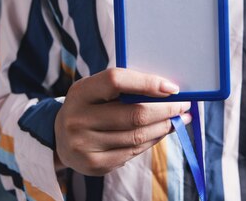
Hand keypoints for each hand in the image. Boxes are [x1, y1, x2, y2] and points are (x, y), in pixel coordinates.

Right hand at [54, 68, 191, 175]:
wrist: (61, 138)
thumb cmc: (89, 106)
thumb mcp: (96, 90)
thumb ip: (125, 87)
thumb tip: (167, 90)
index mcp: (80, 92)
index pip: (116, 80)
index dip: (147, 82)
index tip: (172, 87)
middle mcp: (78, 119)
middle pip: (134, 114)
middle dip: (166, 110)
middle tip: (184, 106)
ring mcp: (84, 145)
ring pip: (137, 136)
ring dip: (164, 127)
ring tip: (178, 119)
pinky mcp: (93, 164)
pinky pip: (132, 152)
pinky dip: (151, 141)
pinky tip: (160, 133)